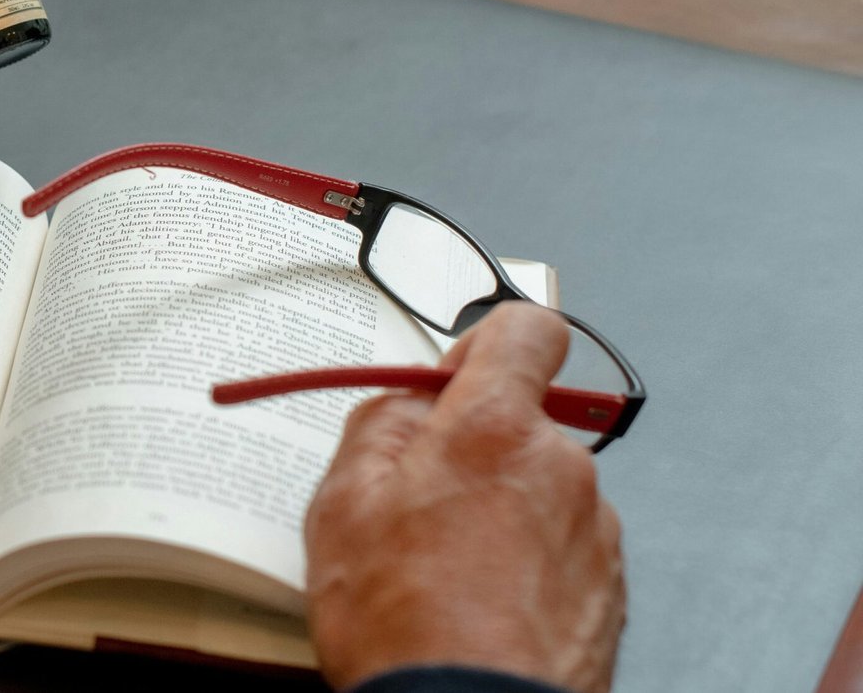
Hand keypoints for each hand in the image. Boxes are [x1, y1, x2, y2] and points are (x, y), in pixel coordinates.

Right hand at [304, 303, 624, 692]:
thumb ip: (380, 424)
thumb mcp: (343, 503)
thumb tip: (410, 400)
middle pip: (521, 422)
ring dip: (502, 511)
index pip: (529, 330)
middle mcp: (561, 467)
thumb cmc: (403, 623)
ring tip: (446, 573)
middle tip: (417, 505)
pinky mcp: (610, 591)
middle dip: (474, 450)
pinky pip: (563, 548)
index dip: (488, 344)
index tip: (454, 381)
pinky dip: (527, 564)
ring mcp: (594, 531)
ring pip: (540, 488)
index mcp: (496, 428)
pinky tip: (482, 606)